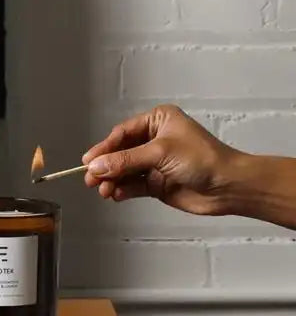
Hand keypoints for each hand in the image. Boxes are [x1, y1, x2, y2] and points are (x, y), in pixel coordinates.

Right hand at [82, 104, 237, 215]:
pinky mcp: (158, 183)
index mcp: (158, 121)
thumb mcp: (160, 153)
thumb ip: (126, 160)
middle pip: (121, 153)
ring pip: (125, 171)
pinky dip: (123, 190)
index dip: (104, 148)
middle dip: (106, 166)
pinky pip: (134, 186)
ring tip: (104, 190)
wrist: (228, 187)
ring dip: (113, 180)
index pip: (123, 133)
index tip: (89, 161)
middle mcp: (155, 140)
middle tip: (91, 178)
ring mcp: (156, 163)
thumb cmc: (205, 159)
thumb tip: (98, 165)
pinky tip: (117, 194)